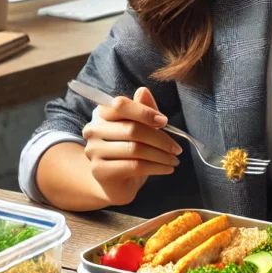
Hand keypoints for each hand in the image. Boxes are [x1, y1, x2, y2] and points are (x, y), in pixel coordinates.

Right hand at [81, 87, 182, 205]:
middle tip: (177, 148)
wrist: (116, 182)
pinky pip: (134, 166)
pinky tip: (168, 169)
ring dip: (161, 155)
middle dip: (160, 139)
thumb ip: (143, 109)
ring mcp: (94, 151)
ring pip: (135, 149)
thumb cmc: (129, 149)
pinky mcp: (100, 171)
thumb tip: (143, 90)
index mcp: (103, 114)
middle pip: (132, 129)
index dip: (145, 112)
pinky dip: (156, 167)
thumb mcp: (140, 126)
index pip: (121, 105)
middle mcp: (94, 130)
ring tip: (175, 159)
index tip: (165, 122)